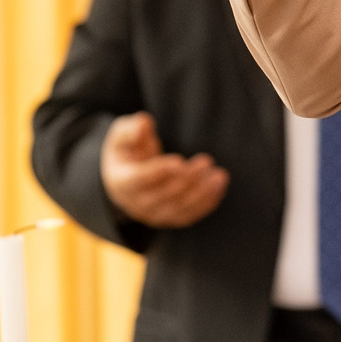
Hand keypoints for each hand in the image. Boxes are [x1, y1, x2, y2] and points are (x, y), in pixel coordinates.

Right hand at [98, 112, 229, 229]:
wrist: (128, 177)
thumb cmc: (127, 151)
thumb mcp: (122, 136)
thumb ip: (131, 129)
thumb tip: (143, 122)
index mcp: (122, 181)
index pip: (140, 180)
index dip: (159, 171)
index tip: (179, 160)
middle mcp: (137, 203)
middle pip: (164, 195)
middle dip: (187, 178)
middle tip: (206, 161)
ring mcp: (154, 215)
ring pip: (180, 208)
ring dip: (202, 192)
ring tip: (219, 175)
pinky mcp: (170, 218)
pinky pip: (190, 215)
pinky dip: (206, 203)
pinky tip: (218, 186)